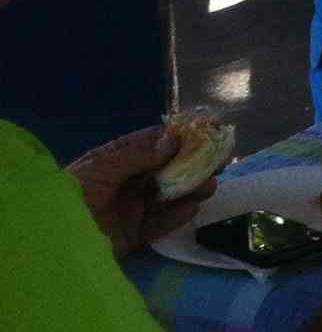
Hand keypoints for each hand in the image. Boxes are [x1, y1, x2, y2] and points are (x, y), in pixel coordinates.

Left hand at [66, 126, 217, 259]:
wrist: (53, 241)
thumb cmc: (71, 197)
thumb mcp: (100, 169)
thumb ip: (136, 155)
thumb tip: (173, 141)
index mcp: (117, 160)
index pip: (153, 142)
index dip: (181, 135)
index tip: (208, 129)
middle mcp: (128, 181)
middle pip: (167, 169)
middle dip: (193, 164)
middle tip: (218, 162)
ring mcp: (132, 208)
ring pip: (169, 195)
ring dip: (191, 189)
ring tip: (209, 187)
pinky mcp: (134, 234)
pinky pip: (161, 223)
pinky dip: (178, 217)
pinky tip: (191, 210)